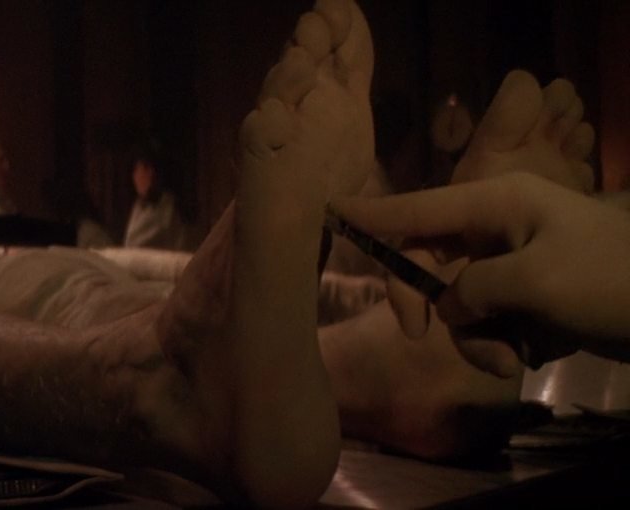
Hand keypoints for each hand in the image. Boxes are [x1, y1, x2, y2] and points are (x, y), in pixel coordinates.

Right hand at [331, 173, 629, 374]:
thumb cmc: (610, 279)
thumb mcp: (534, 282)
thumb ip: (471, 290)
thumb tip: (447, 306)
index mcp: (498, 203)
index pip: (418, 208)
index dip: (372, 214)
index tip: (329, 210)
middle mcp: (499, 226)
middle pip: (429, 262)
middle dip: (431, 305)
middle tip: (419, 337)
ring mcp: (516, 261)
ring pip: (461, 302)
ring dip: (478, 336)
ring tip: (517, 355)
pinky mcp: (533, 294)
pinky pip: (492, 319)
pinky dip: (505, 340)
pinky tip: (538, 349)